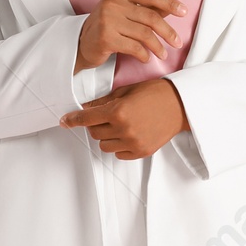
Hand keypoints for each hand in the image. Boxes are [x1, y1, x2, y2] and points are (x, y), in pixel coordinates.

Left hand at [62, 78, 188, 157]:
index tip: (65, 121)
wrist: (180, 105)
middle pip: (94, 133)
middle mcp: (124, 129)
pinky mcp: (141, 152)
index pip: (87, 118)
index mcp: (118, 111)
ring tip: (120, 126)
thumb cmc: (155, 93)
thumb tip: (85, 108)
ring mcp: (133, 142)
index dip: (73, 119)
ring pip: (104, 145)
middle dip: (95, 124)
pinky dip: (119, 145)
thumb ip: (104, 102)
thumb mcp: (126, 91)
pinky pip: (118, 153)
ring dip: (106, 136)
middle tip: (106, 117)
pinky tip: (129, 134)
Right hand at [76, 0, 185, 74]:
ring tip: (163, 54)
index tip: (183, 11)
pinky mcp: (105, 38)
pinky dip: (144, 54)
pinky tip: (146, 58)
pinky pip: (134, 47)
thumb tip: (172, 8)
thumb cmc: (107, 27)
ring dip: (157, 46)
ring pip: (144, 34)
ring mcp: (107, 20)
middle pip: (150, 17)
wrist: (80, 44)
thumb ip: (146, 9)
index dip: (169, 2)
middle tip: (177, 43)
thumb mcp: (125, 13)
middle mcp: (112, 3)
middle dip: (168, 31)